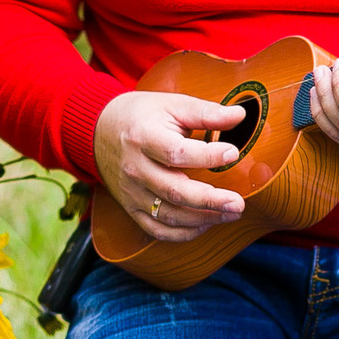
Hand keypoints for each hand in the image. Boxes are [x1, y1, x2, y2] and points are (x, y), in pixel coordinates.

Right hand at [95, 90, 247, 241]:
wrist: (98, 131)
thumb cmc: (141, 116)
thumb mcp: (171, 105)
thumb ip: (206, 112)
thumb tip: (240, 115)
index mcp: (143, 137)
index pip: (176, 153)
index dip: (207, 155)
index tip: (232, 153)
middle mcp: (135, 168)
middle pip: (174, 191)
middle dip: (210, 201)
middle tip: (238, 203)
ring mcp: (132, 192)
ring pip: (169, 215)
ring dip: (203, 218)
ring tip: (232, 213)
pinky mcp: (131, 208)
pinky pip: (157, 229)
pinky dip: (183, 233)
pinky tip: (206, 224)